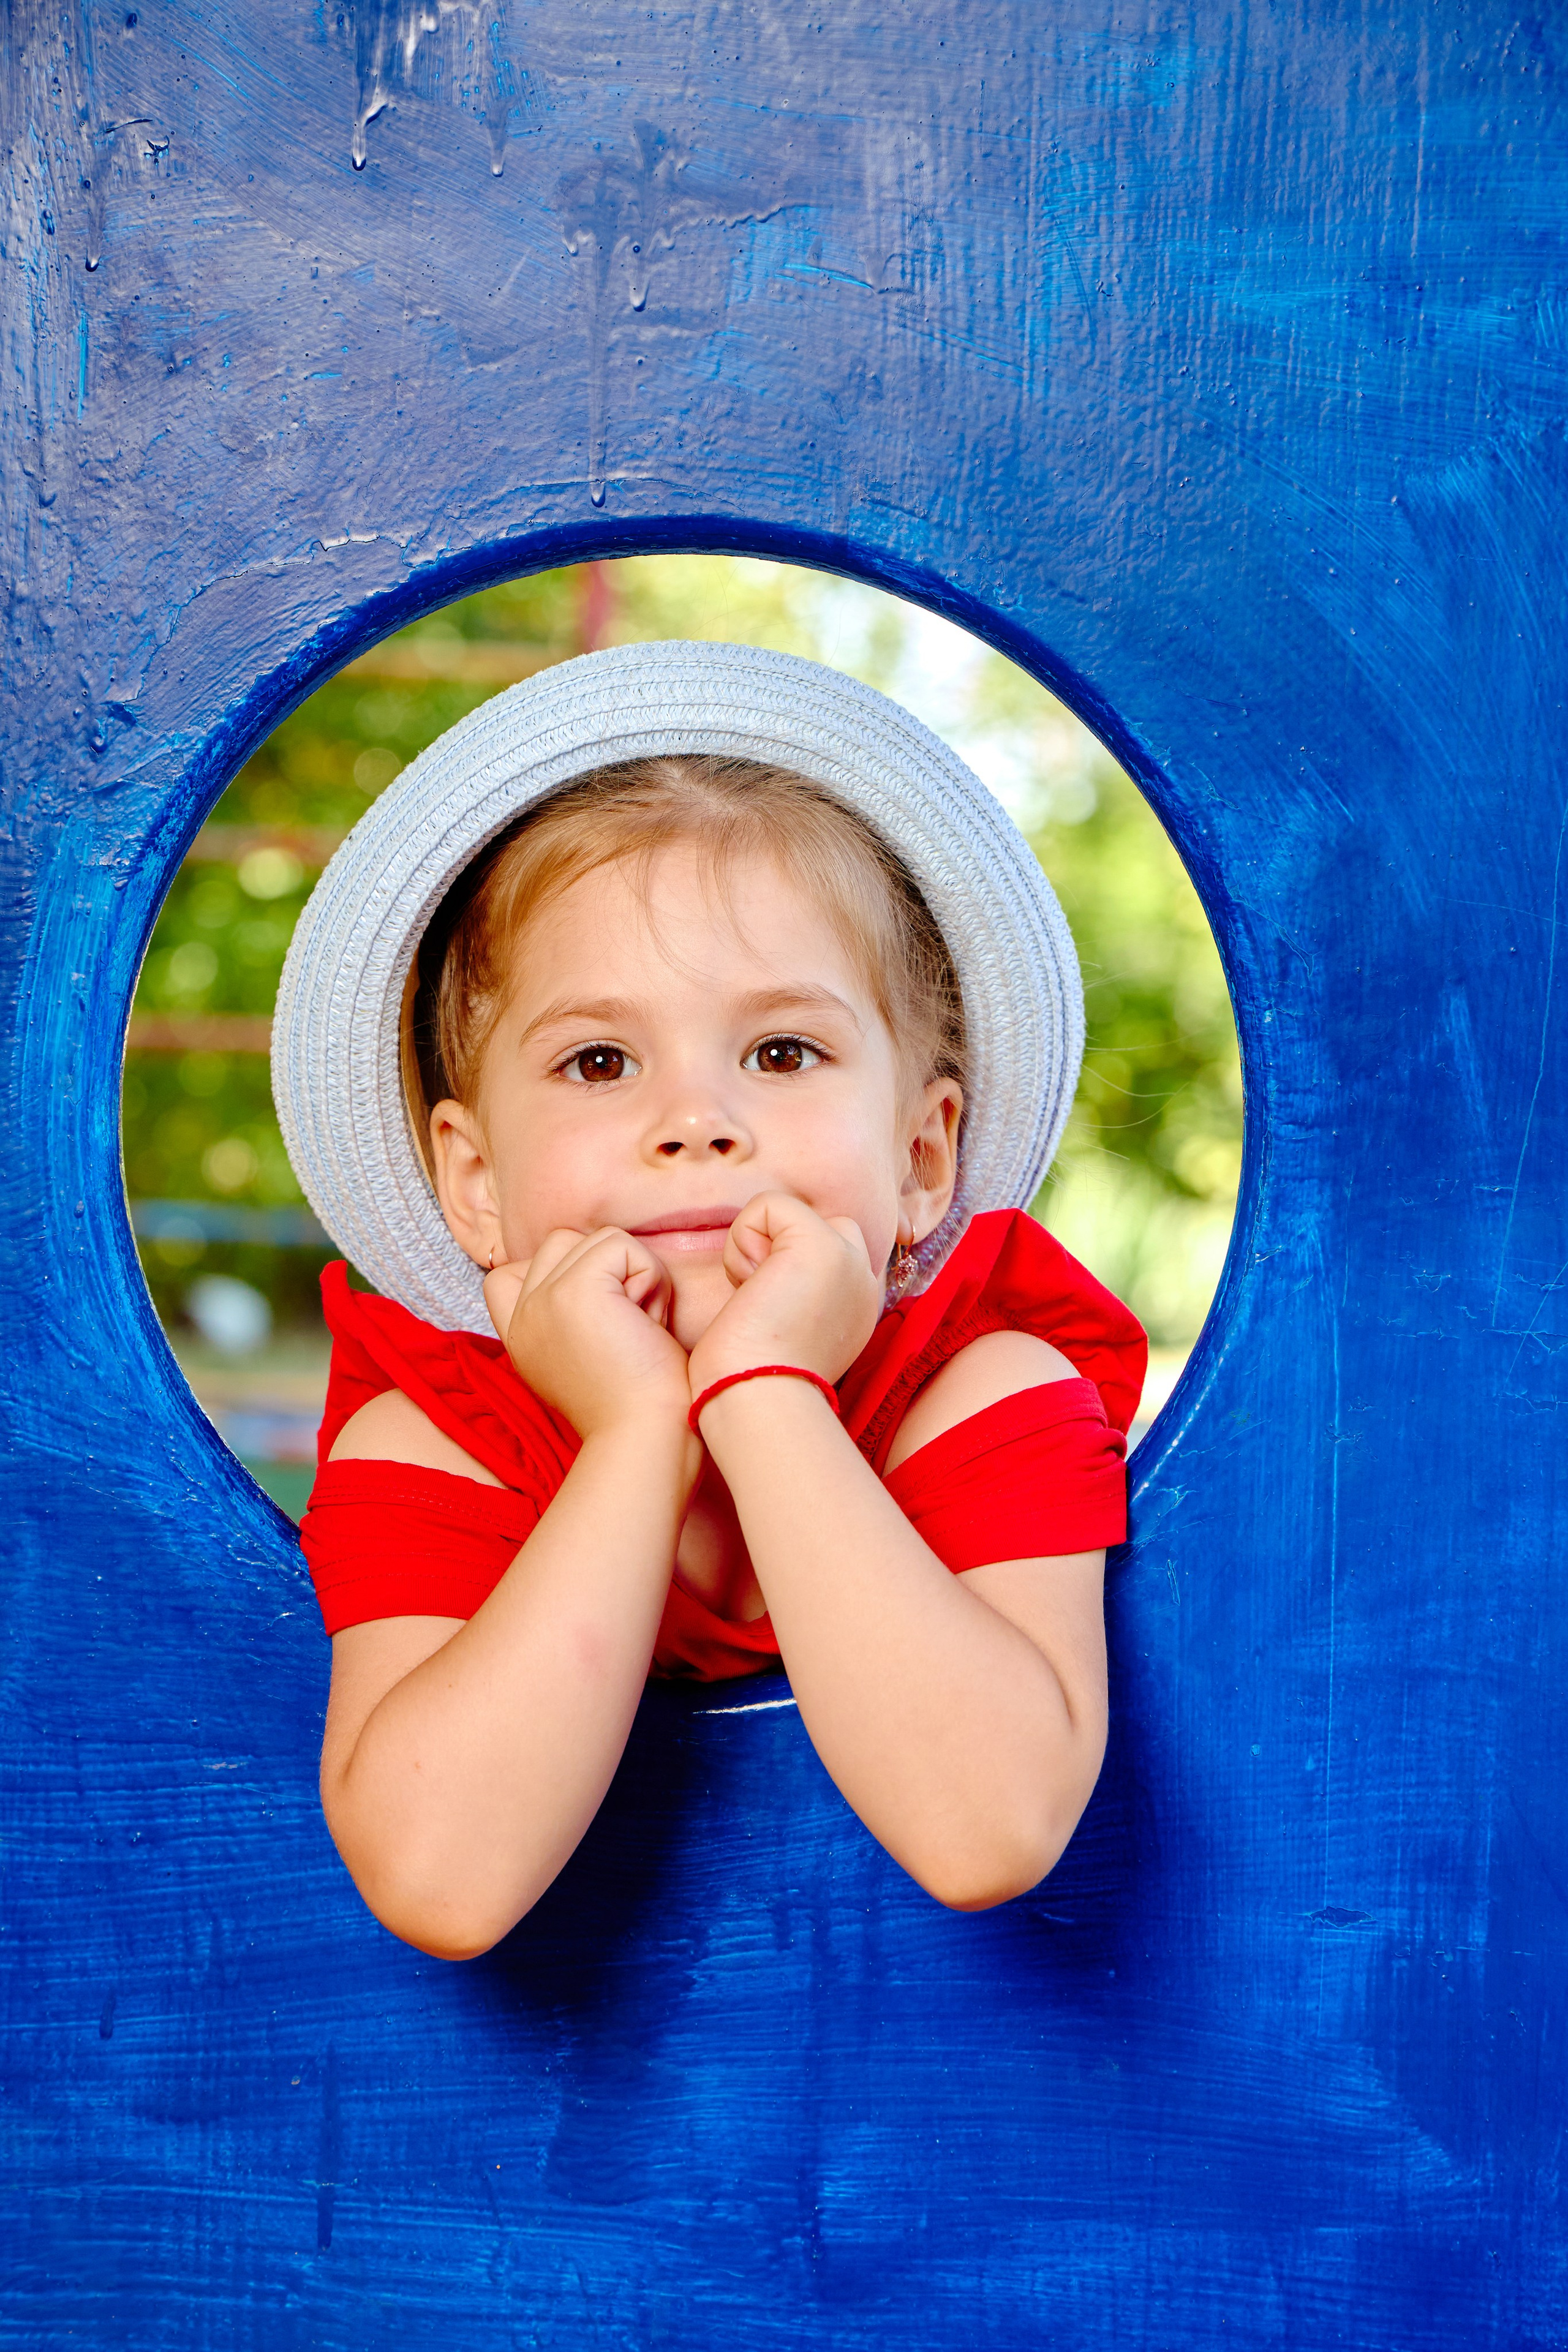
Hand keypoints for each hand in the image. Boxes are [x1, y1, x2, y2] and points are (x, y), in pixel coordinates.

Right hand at [484, 1227, 695, 1445]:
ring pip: (597, 1239)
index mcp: (519, 1335)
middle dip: (609, 1272)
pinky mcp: (575, 1290)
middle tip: (630, 1327)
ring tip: (640, 1325)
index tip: (601, 1318)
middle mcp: (522, 1316)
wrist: (647, 1438)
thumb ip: (571, 1314)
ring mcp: (543, 1300)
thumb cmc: (639, 1404)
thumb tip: (604, 1272)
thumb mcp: (587, 1356)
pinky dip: (651, 1277)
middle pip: (564, 1242)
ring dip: (635, 1274)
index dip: (561, 1274)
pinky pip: (621, 1246)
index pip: (510, 1271)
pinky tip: (649, 1322)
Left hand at [686, 1192, 883, 1401]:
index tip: (771, 1313)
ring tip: (756, 1297)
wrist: (757, 1399)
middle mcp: (864, 1282)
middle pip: (816, 1224)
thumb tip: (764, 1277)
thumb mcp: (786, 1335)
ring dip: (755, 1246)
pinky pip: (769, 1204)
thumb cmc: (752, 1381)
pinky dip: (742, 1238)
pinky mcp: (822, 1245)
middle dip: (777, 1249)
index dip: (784, 1264)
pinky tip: (749, 1284)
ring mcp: (851, 1261)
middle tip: (763, 1300)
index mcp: (859, 1307)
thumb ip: (794, 1299)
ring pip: (790, 1213)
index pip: (828, 1250)